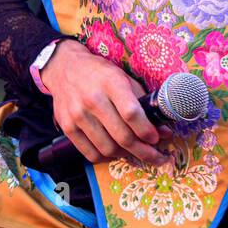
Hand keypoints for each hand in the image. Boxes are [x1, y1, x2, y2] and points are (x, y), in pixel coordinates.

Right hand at [41, 40, 174, 166]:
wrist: (65, 69)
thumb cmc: (100, 74)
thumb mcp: (123, 78)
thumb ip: (142, 103)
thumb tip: (163, 129)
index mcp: (111, 83)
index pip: (131, 113)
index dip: (147, 130)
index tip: (157, 139)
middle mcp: (93, 100)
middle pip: (122, 136)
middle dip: (144, 152)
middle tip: (156, 157)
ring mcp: (78, 115)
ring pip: (108, 149)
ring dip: (127, 156)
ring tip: (136, 153)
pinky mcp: (67, 128)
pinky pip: (91, 153)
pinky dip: (107, 158)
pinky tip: (116, 153)